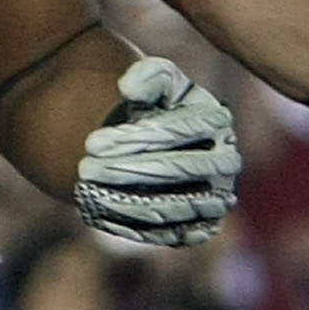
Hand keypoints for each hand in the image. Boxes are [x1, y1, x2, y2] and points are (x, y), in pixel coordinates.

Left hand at [73, 58, 239, 246]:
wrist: (161, 144)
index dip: (133, 138)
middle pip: (178, 170)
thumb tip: (128, 86)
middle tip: (84, 169)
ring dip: (129, 203)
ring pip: (175, 207)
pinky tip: (100, 214)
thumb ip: (148, 75)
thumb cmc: (157, 105)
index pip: (176, 131)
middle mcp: (225, 161)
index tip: (89, 143)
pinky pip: (172, 234)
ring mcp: (217, 197)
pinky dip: (136, 228)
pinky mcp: (202, 226)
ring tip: (88, 193)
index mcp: (217, 121)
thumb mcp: (157, 81)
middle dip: (128, 171)